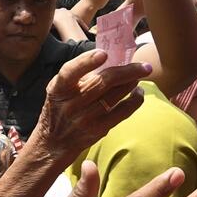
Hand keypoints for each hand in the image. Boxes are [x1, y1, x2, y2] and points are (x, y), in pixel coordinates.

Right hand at [28, 49, 150, 165]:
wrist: (53, 143)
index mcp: (59, 88)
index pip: (70, 72)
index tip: (103, 54)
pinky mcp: (97, 130)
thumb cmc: (59, 107)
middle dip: (126, 71)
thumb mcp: (58, 89)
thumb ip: (76, 74)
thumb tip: (109, 56)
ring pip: (114, 96)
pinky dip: (134, 101)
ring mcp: (84, 119)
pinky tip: (138, 93)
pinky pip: (122, 113)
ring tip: (140, 75)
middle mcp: (70, 104)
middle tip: (143, 66)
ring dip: (132, 83)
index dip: (87, 62)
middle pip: (102, 83)